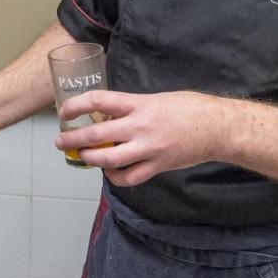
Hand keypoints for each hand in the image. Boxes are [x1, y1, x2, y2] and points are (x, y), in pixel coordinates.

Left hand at [55, 91, 233, 186]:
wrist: (216, 127)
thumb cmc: (187, 108)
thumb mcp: (155, 99)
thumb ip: (131, 107)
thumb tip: (107, 116)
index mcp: (139, 104)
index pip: (98, 101)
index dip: (76, 106)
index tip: (64, 112)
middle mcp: (140, 126)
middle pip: (96, 135)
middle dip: (73, 140)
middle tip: (61, 142)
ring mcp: (149, 148)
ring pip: (109, 160)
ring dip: (90, 160)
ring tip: (82, 157)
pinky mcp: (158, 166)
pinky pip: (130, 177)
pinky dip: (115, 177)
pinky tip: (110, 172)